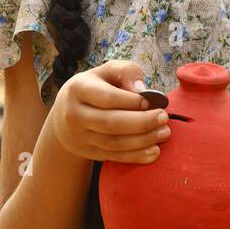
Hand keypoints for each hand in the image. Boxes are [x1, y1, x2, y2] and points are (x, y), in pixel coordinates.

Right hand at [48, 60, 169, 162]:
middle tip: (163, 117)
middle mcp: (74, 114)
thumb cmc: (93, 88)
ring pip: (115, 143)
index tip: (151, 101)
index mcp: (77, 89)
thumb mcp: (104, 72)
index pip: (107, 97)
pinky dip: (137, 156)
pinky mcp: (89, 153)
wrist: (64, 116)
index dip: (131, 101)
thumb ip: (125, 71)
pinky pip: (115, 157)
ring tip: (164, 132)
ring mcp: (80, 137)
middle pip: (111, 122)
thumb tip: (142, 89)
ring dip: (144, 140)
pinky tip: (155, 151)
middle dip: (142, 122)